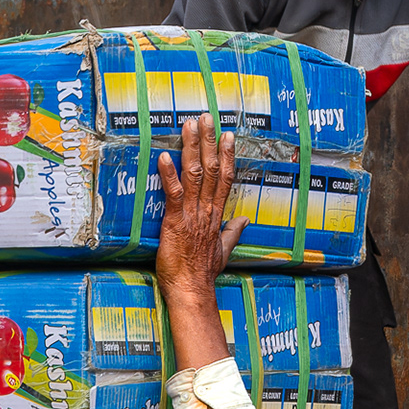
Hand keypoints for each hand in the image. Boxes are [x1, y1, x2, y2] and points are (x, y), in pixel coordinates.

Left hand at [154, 116, 242, 323]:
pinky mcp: (175, 222)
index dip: (227, 155)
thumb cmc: (202, 274)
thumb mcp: (222, 251)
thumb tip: (243, 221)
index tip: (227, 135)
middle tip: (206, 118)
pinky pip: (174, 193)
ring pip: (196, 175)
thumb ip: (232, 233)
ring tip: (189, 126)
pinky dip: (169, 174)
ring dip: (192, 148)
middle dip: (209, 142)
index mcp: (216, 215)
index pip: (225, 179)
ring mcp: (191, 215)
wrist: (192, 291)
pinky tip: (165, 157)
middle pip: (212, 169)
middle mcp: (206, 210)